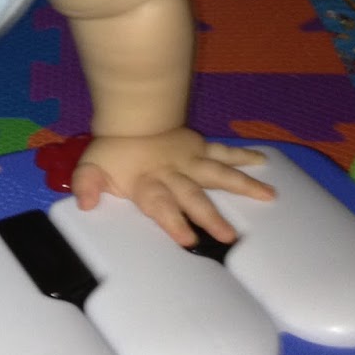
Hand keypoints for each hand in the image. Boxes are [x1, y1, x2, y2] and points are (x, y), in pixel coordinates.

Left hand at [73, 127, 273, 245]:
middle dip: (209, 217)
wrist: (129, 114)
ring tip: (268, 196)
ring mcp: (190, 160)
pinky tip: (263, 161)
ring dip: (242, 185)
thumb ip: (87, 185)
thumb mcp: (92, 167)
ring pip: (218, 174)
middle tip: (228, 236)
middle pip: (193, 196)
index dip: (173, 222)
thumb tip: (86, 204)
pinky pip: (224, 153)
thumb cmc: (114, 150)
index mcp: (148, 184)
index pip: (160, 206)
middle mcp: (173, 174)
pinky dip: (244, 156)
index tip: (188, 240)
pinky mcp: (201, 148)